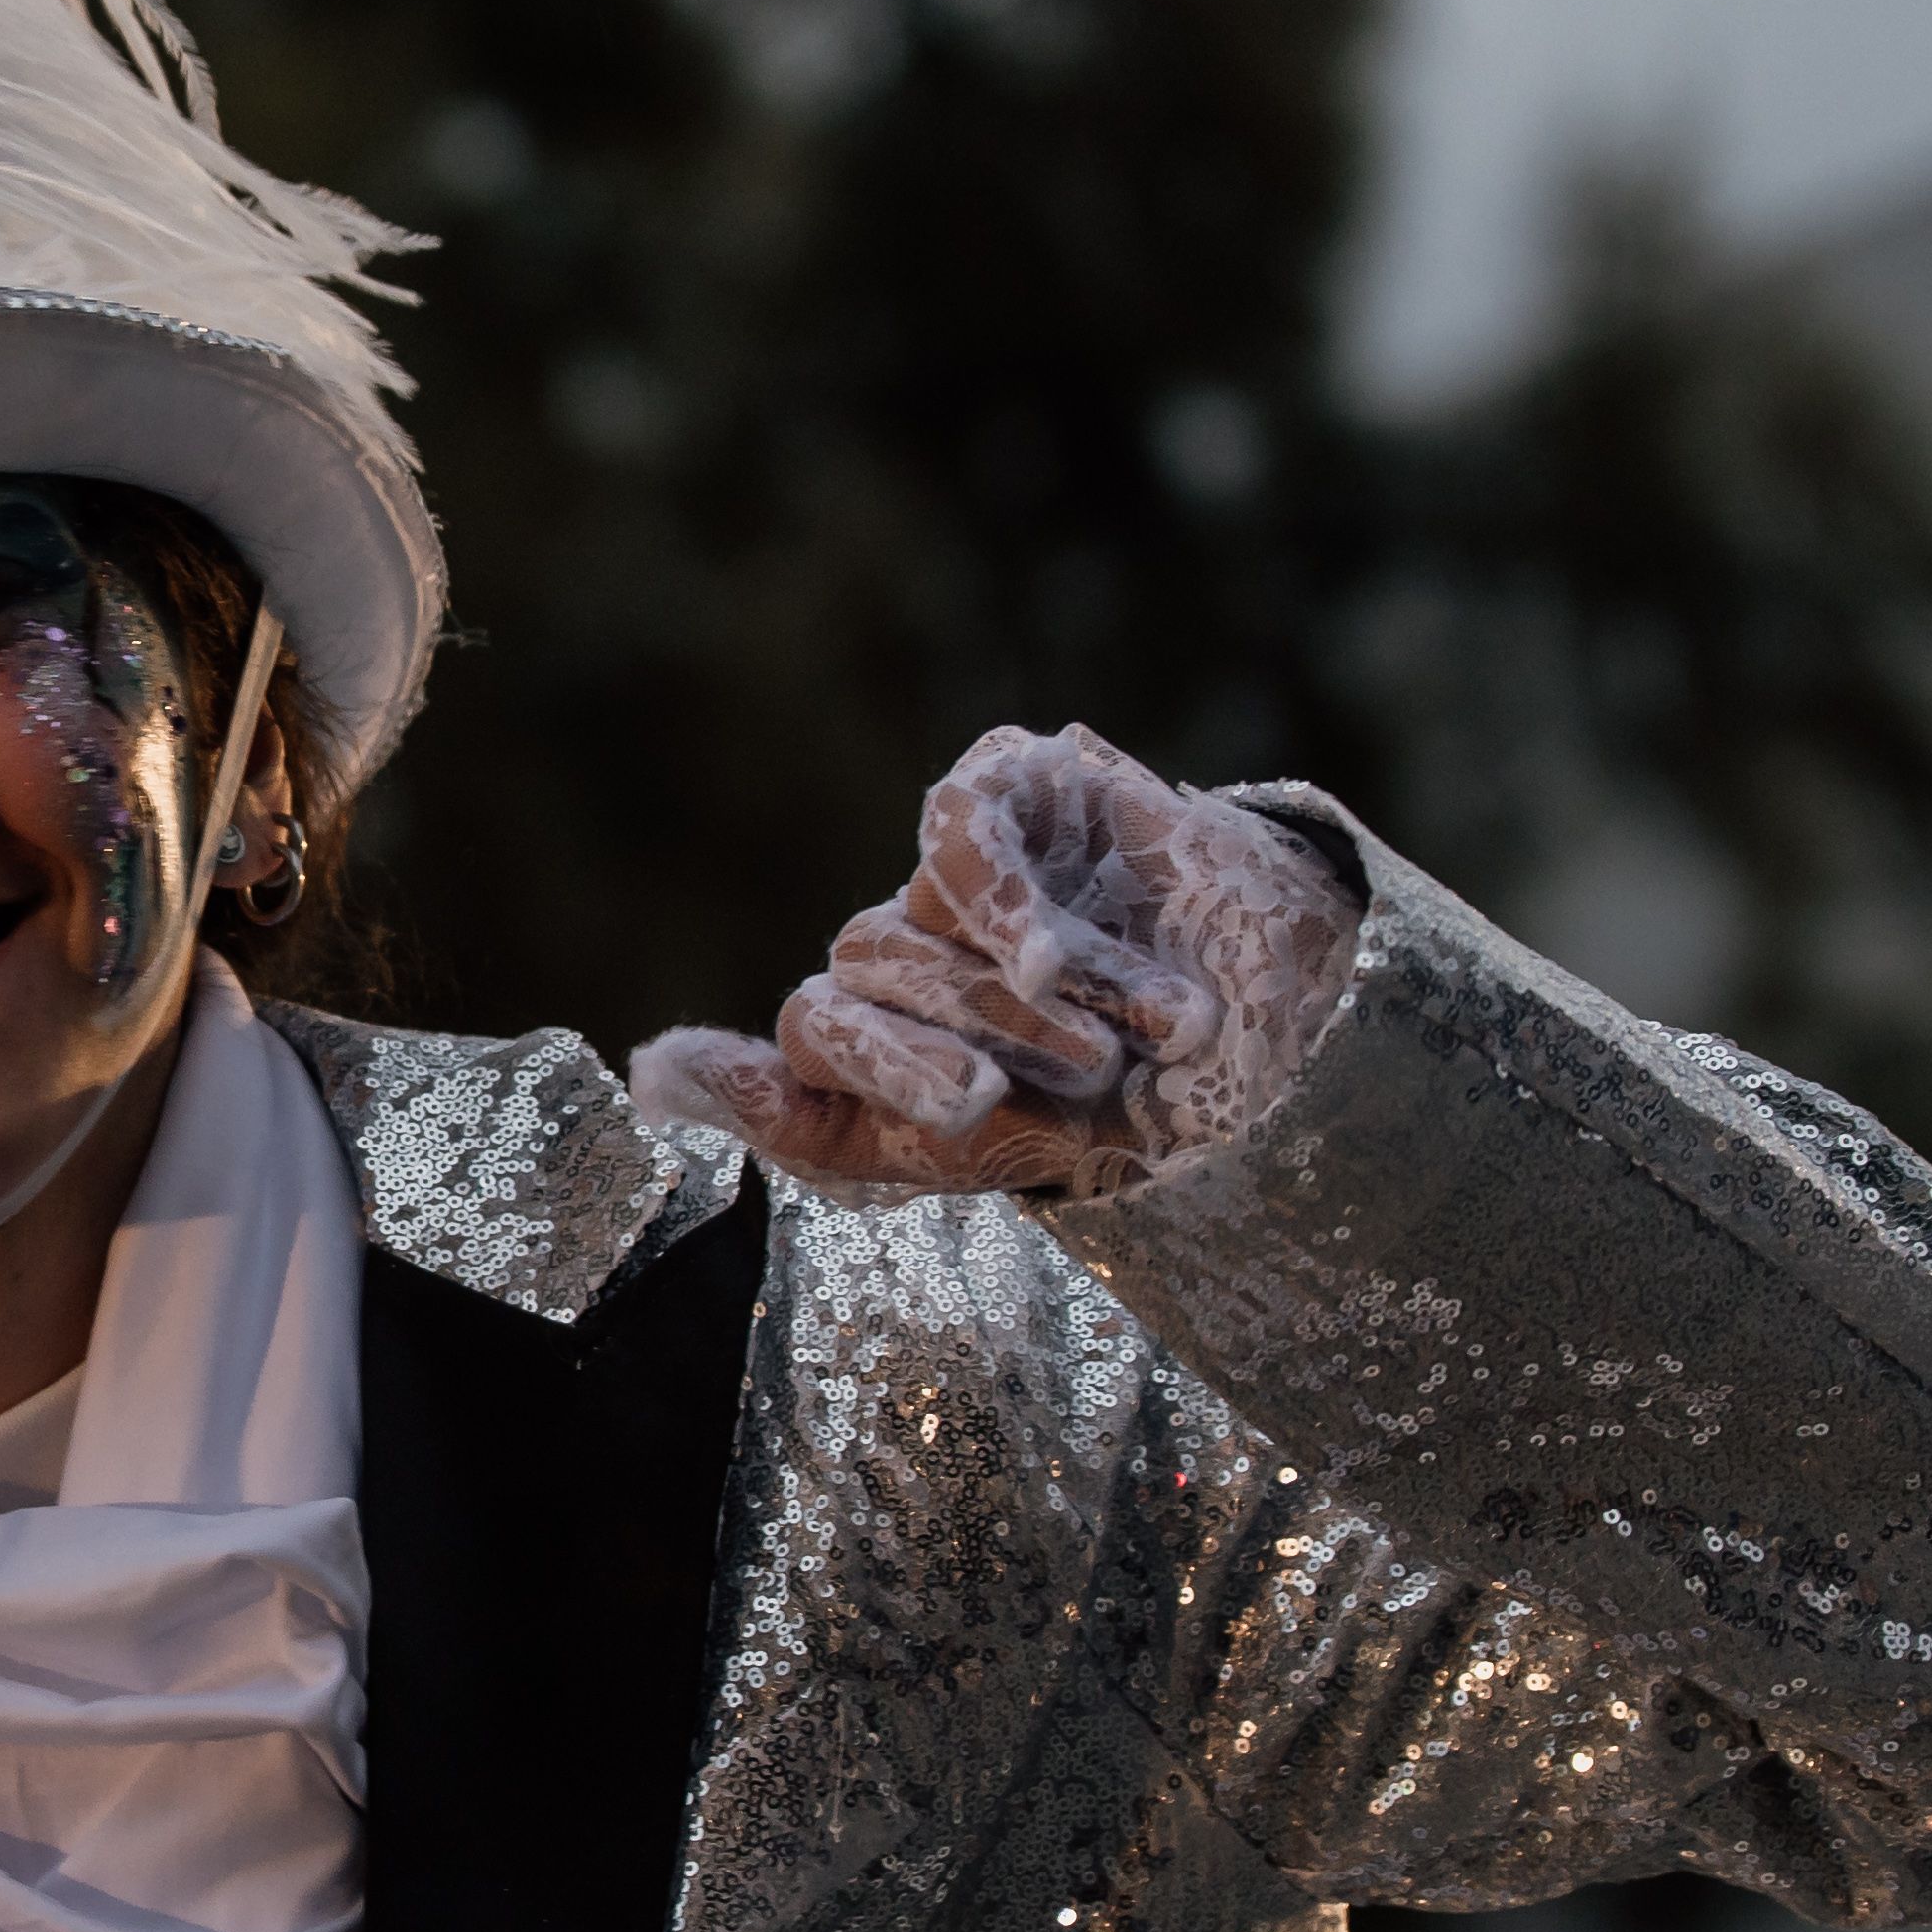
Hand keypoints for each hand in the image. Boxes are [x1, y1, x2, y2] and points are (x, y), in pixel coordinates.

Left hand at [626, 724, 1359, 1202]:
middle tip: (1057, 1093)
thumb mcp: (963, 1150)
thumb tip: (645, 1074)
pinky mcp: (1015, 781)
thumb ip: (804, 1122)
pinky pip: (954, 822)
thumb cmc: (1125, 1105)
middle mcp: (901, 938)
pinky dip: (998, 901)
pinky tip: (1055, 957)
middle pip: (853, 973)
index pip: (809, 1033)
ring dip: (1006, 1001)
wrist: (1287, 1038)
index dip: (881, 1073)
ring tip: (1113, 1049)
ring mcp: (951, 859)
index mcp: (879, 1029)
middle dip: (957, 1048)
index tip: (974, 1112)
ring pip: (900, 919)